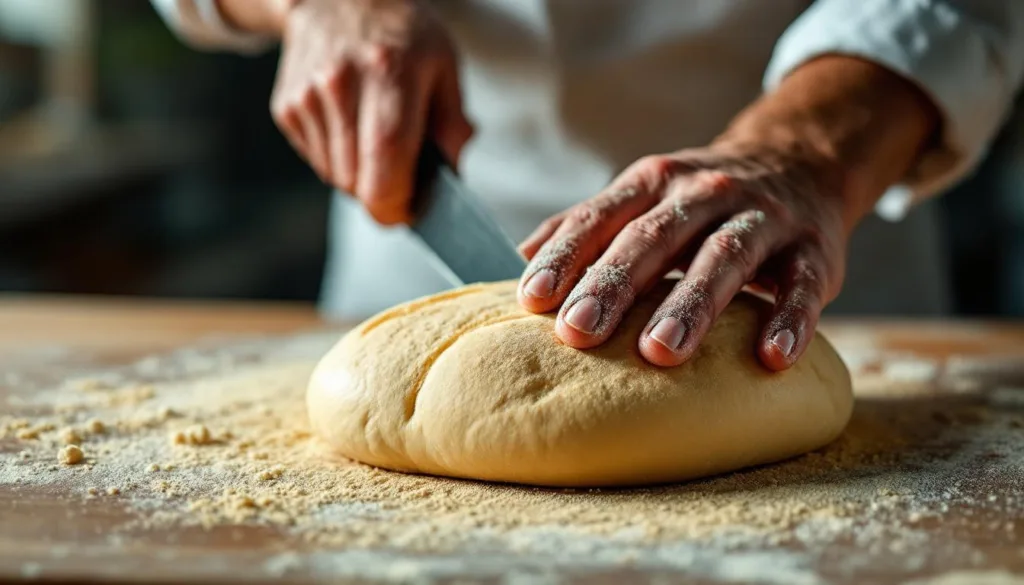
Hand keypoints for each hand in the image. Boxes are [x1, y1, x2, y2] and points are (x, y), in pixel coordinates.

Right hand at [270, 0, 472, 223]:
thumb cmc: (401, 35)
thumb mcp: (444, 67)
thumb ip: (453, 127)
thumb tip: (449, 180)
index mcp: (389, 74)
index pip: (385, 164)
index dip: (397, 204)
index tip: (409, 212)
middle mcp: (341, 85)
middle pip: (357, 181)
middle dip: (382, 193)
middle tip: (401, 176)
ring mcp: (307, 96)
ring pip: (334, 177)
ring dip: (359, 175)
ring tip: (373, 136)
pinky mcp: (286, 107)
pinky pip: (316, 161)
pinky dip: (337, 158)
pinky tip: (349, 124)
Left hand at [516, 56, 938, 370]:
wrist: (800, 162)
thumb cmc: (701, 198)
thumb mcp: (644, 195)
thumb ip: (589, 225)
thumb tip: (519, 259)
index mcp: (654, 183)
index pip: (601, 217)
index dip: (566, 256)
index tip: (531, 299)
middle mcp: (705, 193)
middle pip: (654, 238)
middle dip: (614, 284)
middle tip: (579, 332)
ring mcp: (763, 220)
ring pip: (724, 258)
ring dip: (691, 305)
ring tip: (659, 353)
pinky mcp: (814, 252)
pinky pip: (803, 286)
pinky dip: (789, 319)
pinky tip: (771, 358)